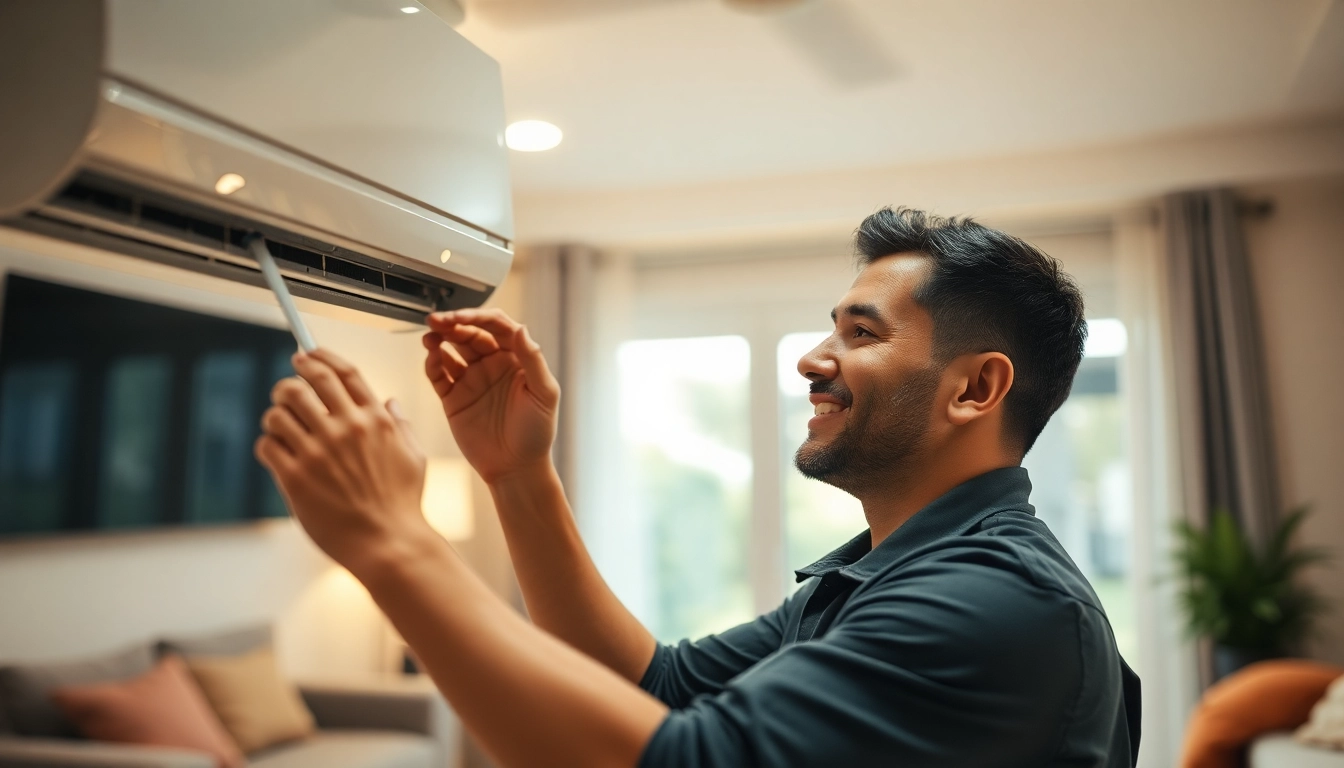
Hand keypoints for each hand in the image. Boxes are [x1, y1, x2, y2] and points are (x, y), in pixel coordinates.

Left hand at [255, 349, 431, 574]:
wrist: (389, 544)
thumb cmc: (403, 505)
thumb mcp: (414, 458)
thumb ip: (400, 425)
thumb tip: (390, 401)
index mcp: (375, 420)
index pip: (342, 372)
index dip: (319, 357)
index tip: (306, 353)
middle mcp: (346, 429)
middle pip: (305, 383)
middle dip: (290, 380)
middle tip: (285, 388)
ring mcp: (319, 452)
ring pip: (279, 411)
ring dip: (276, 415)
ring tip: (281, 426)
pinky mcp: (296, 478)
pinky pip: (268, 444)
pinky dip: (268, 444)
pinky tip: (277, 454)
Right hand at [422, 309, 559, 484]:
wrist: (516, 469)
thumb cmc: (537, 433)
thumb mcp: (544, 394)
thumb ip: (533, 360)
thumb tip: (521, 328)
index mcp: (516, 358)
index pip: (496, 326)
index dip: (477, 316)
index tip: (461, 316)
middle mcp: (492, 364)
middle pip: (470, 333)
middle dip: (453, 324)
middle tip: (437, 321)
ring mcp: (472, 379)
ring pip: (451, 350)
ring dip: (439, 339)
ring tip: (430, 336)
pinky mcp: (454, 397)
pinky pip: (439, 374)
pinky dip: (432, 363)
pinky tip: (431, 357)